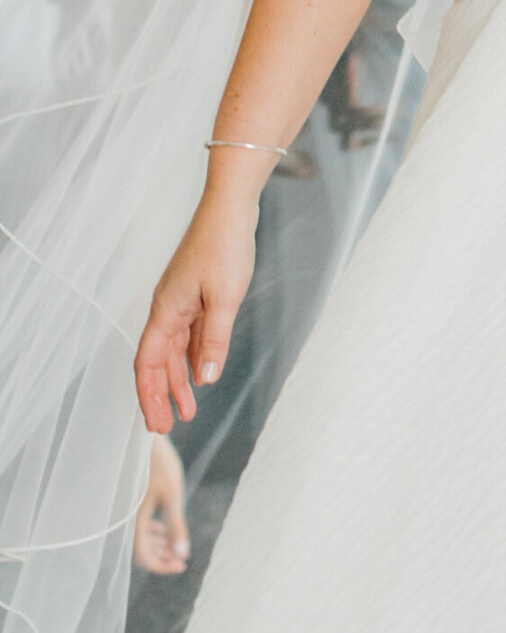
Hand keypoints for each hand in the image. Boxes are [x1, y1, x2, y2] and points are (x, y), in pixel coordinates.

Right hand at [132, 433, 189, 574]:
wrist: (138, 436)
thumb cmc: (156, 463)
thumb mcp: (171, 494)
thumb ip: (175, 525)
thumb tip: (182, 555)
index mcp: (131, 522)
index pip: (143, 558)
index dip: (162, 566)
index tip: (182, 566)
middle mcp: (124, 520)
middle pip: (140, 551)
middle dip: (161, 557)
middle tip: (181, 561)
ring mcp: (125, 511)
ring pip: (138, 538)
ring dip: (157, 545)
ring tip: (175, 546)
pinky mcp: (128, 501)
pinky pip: (137, 525)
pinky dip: (151, 531)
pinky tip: (164, 529)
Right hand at [134, 193, 256, 432]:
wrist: (231, 206)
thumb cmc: (224, 246)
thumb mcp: (225, 299)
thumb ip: (214, 340)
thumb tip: (206, 379)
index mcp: (166, 311)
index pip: (148, 364)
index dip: (149, 395)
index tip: (155, 425)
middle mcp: (168, 307)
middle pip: (158, 360)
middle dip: (162, 394)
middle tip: (169, 426)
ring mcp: (181, 299)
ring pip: (175, 348)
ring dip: (180, 378)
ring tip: (189, 407)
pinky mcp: (197, 291)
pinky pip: (190, 332)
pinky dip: (194, 354)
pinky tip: (203, 370)